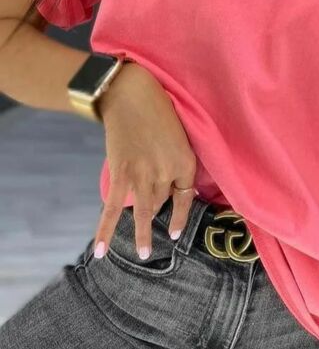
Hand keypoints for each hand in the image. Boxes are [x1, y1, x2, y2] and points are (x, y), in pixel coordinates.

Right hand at [92, 62, 197, 259]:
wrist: (130, 94)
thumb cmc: (158, 108)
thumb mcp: (178, 134)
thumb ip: (175, 160)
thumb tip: (167, 183)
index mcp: (186, 162)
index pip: (184, 198)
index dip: (179, 216)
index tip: (173, 232)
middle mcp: (167, 173)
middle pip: (161, 202)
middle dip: (154, 208)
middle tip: (148, 219)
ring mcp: (143, 176)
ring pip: (143, 212)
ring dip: (141, 235)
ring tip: (144, 255)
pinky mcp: (122, 174)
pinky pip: (113, 208)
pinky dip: (105, 230)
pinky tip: (102, 250)